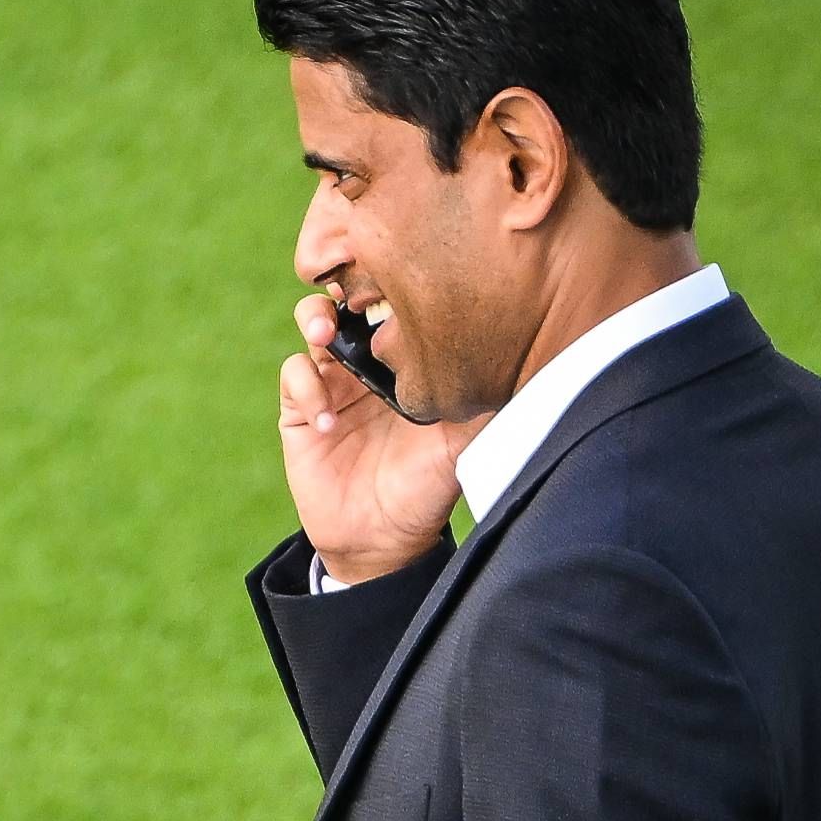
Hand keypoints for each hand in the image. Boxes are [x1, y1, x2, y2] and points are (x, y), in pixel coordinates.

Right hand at [278, 293, 475, 583]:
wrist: (382, 539)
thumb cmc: (427, 489)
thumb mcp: (464, 444)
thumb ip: (482, 403)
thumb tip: (526, 363)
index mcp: (406, 363)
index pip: (396, 304)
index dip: (393, 282)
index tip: (402, 281)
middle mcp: (368, 365)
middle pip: (349, 298)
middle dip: (344, 287)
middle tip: (351, 300)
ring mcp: (332, 384)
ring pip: (313, 325)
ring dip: (315, 321)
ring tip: (326, 339)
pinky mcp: (301, 412)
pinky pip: (294, 376)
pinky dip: (307, 387)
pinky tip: (329, 420)